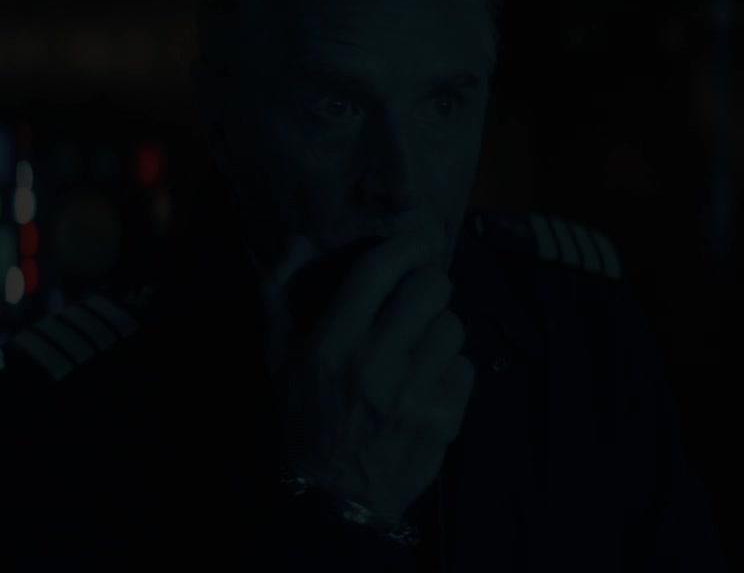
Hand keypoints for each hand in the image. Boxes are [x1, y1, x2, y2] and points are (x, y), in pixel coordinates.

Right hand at [281, 231, 474, 525]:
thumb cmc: (303, 422)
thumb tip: (298, 241)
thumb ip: (280, 296)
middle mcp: (374, 363)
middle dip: (428, 287)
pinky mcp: (444, 418)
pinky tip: (428, 385)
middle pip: (432, 288)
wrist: (332, 501)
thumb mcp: (278, 361)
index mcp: (330, 344)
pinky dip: (451, 373)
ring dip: (439, 333)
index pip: (379, 269)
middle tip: (419, 301)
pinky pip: (465, 367)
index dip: (403, 246)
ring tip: (419, 350)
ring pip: (454, 326)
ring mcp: (414, 392)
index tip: (412, 245)